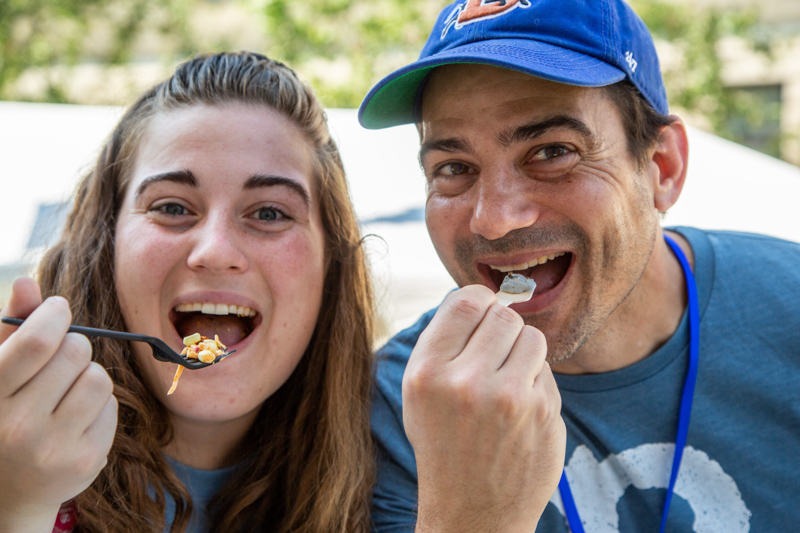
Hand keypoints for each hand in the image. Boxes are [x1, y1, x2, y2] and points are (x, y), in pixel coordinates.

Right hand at [0, 277, 116, 531]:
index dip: (55, 314)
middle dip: (72, 347)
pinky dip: (97, 406)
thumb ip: (11, 329)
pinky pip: (110, 407)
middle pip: (76, 353)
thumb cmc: (0, 417)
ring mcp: (53, 449)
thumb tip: (28, 283)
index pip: (38, 341)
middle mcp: (17, 427)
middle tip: (56, 362)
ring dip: (86, 376)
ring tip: (63, 393)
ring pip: (99, 378)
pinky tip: (72, 421)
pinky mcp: (85, 462)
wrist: (4, 494)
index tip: (57, 311)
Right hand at [402, 285, 565, 532]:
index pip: (465, 300)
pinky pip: (547, 371)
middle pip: (504, 315)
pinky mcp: (544, 415)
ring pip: (532, 338)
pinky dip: (536, 383)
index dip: (479, 301)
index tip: (483, 313)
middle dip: (502, 329)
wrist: (472, 513)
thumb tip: (484, 296)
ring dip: (523, 353)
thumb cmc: (443, 443)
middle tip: (494, 355)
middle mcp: (467, 382)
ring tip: (506, 383)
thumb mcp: (419, 393)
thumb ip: (444, 342)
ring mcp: (510, 400)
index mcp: (427, 373)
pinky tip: (519, 413)